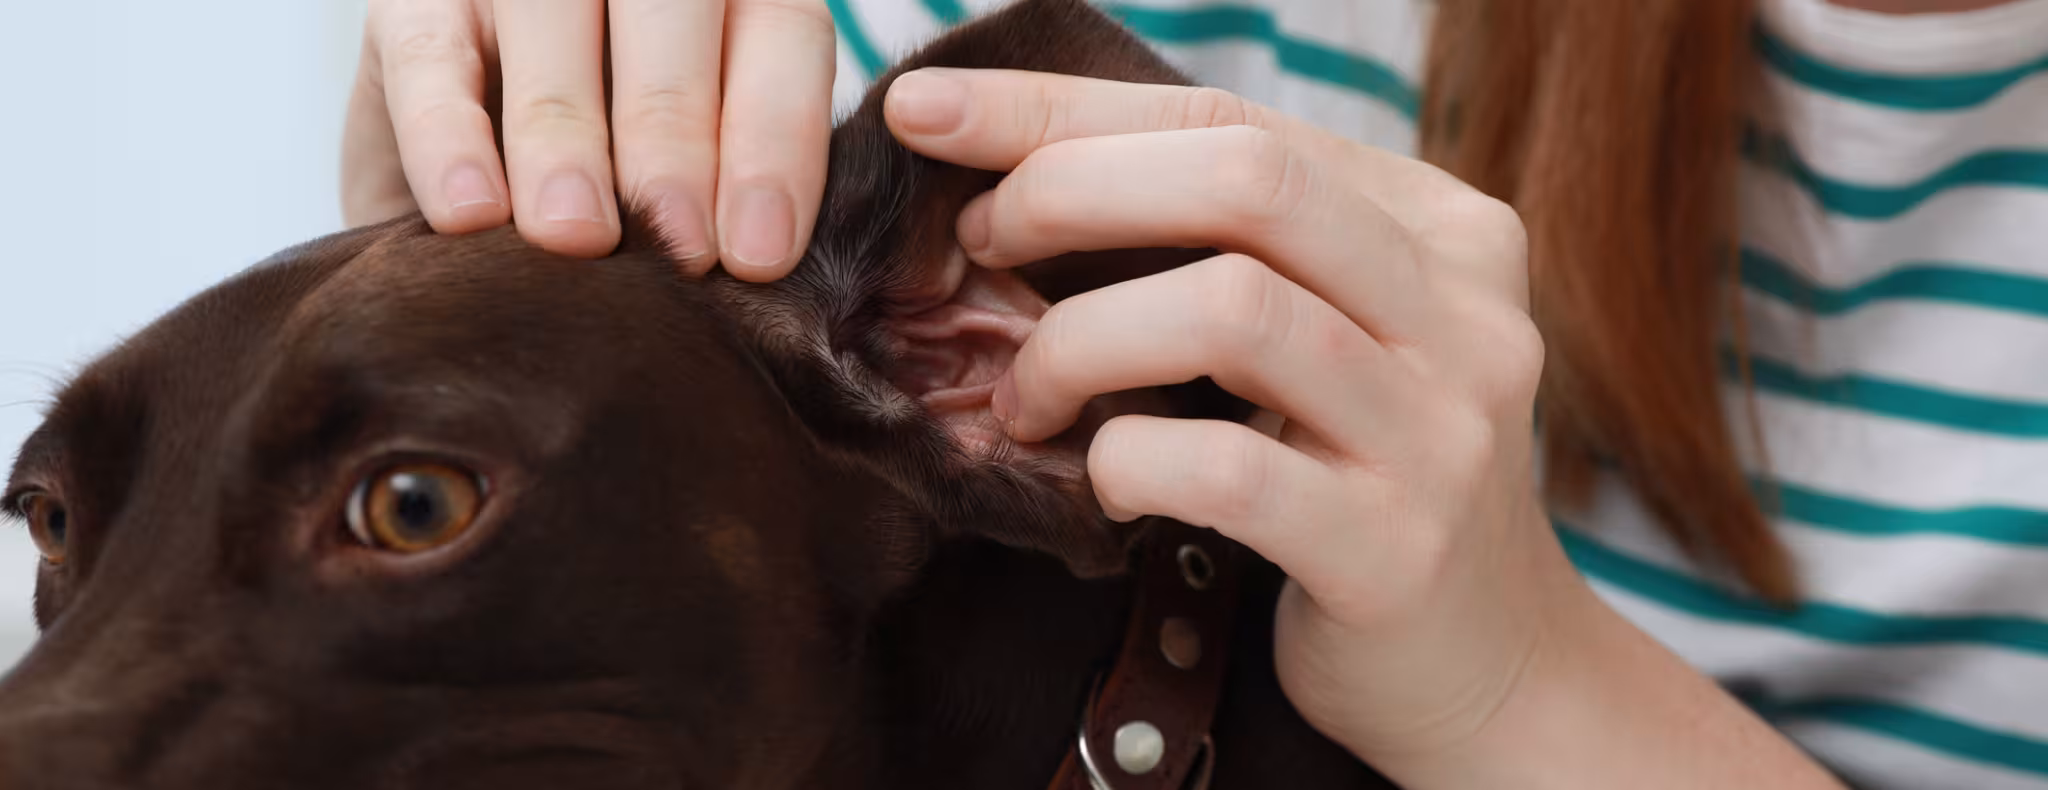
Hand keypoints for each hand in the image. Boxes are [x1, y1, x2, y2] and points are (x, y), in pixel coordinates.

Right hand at [341, 0, 835, 279]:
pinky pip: (432, 60)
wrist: (470, 164)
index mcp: (738, 0)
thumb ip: (734, 206)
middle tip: (680, 250)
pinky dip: (448, 138)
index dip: (774, 146)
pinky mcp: (413, 4)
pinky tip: (471, 216)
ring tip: (575, 238)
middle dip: (677, 144)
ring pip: (553, 28)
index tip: (757, 256)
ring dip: (568, 141)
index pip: (781, 39)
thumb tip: (763, 279)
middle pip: (673, 24)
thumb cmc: (624, 193)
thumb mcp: (693, 192)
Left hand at [883, 69, 1842, 788]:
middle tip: (979, 245)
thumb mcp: (1326, 334)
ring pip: (1234, 310)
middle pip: (1248, 180)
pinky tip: (1107, 481)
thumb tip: (1017, 170)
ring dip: (1081, 341)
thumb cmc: (1360, 479)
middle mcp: (1463, 311)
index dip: (1066, 107)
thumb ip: (1231, 249)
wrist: (1488, 666)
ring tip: (1026, 397)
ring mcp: (1442, 432)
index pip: (1234, 118)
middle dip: (1071, 189)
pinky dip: (1128, 460)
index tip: (930, 110)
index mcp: (1441, 227)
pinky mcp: (1399, 551)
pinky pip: (1229, 471)